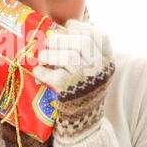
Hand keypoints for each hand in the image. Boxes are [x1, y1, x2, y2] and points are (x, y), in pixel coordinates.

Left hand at [33, 19, 115, 143]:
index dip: (83, 28)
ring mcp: (86, 80)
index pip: (100, 36)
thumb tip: (63, 27)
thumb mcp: (93, 68)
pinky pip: (54, 76)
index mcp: (107, 60)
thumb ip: (85, 49)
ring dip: (51, 54)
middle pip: (82, 43)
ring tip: (42, 56)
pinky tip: (39, 71)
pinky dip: (43, 72)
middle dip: (62, 39)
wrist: (84, 119)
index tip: (69, 27)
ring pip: (68, 57)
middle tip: (49, 41)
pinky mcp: (70, 91)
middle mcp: (101, 69)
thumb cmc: (84, 87)